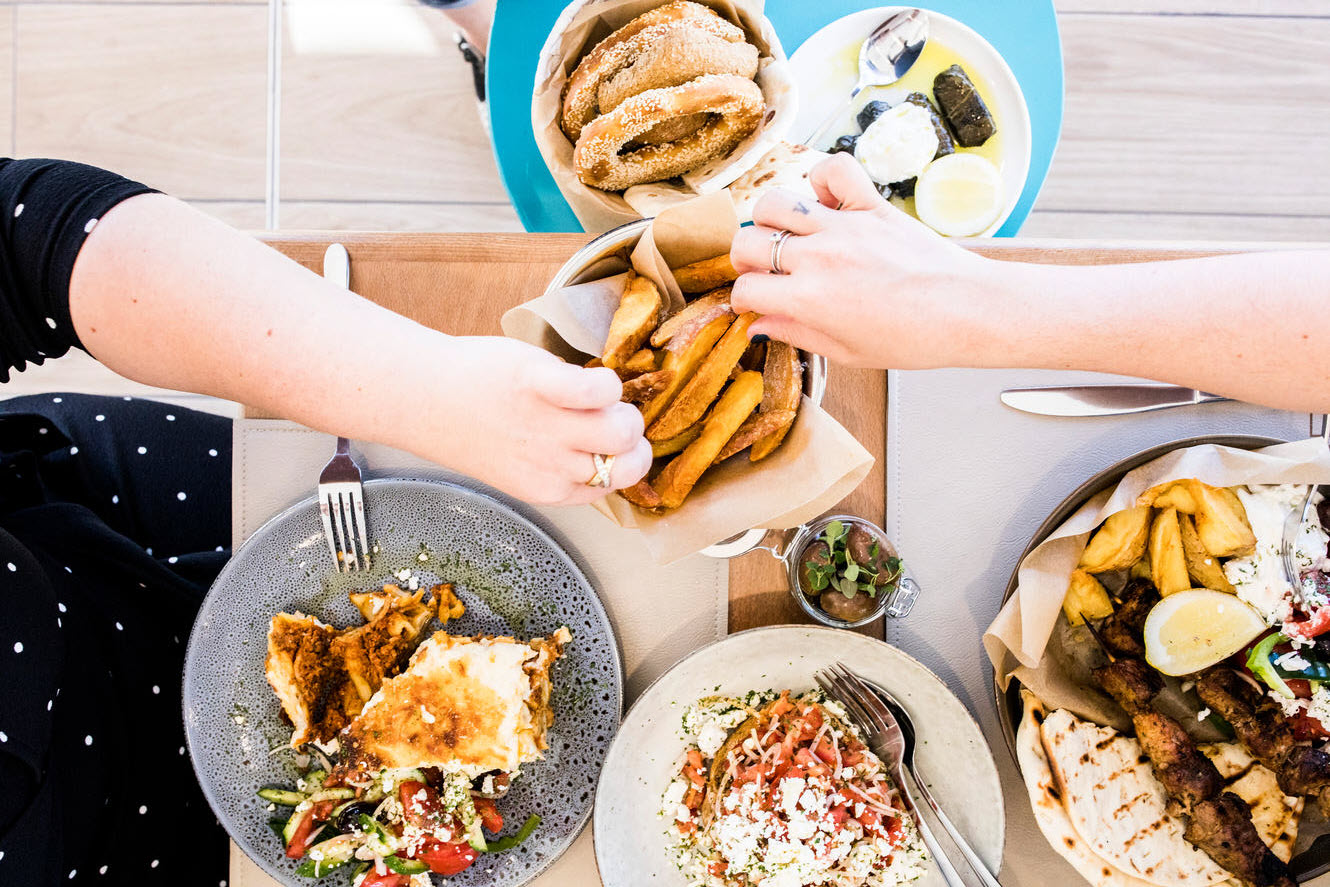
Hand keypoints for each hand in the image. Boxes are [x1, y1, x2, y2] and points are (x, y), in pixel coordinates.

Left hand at [428, 336, 650, 505]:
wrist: (423, 397)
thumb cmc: (469, 423)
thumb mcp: (517, 463)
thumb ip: (556, 462)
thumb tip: (600, 446)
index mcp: (549, 489)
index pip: (616, 485)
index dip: (623, 459)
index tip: (609, 440)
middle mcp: (552, 466)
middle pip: (629, 460)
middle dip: (630, 432)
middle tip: (607, 413)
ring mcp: (547, 428)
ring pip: (623, 428)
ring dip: (620, 406)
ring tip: (597, 393)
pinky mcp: (540, 385)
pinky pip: (601, 388)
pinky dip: (601, 380)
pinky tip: (578, 375)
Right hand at [729, 152, 1000, 368]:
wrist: (966, 310)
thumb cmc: (913, 338)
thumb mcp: (846, 351)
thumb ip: (796, 333)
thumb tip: (759, 326)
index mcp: (808, 299)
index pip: (746, 289)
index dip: (744, 299)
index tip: (755, 302)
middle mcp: (818, 257)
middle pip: (747, 242)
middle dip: (744, 260)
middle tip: (762, 270)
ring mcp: (843, 226)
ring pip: (775, 202)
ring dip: (769, 219)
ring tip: (784, 234)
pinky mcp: (871, 205)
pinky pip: (833, 170)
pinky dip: (822, 179)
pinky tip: (824, 201)